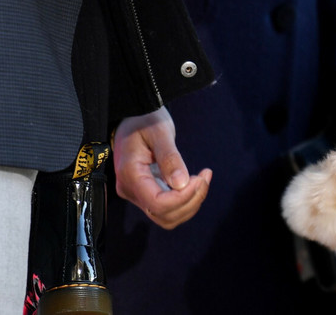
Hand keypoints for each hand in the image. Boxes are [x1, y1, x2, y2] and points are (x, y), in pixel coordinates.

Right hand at [112, 107, 212, 228]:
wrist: (133, 119)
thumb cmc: (145, 121)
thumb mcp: (160, 132)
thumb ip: (170, 158)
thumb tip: (181, 184)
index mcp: (130, 175)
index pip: (158, 204)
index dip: (184, 197)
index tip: (201, 177)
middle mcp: (131, 190)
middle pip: (165, 215)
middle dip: (192, 200)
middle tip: (205, 175)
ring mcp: (137, 194)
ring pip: (168, 217)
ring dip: (191, 202)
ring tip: (203, 178)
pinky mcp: (147, 193)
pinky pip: (168, 208)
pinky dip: (187, 200)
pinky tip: (195, 182)